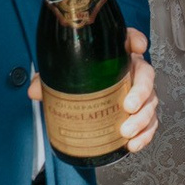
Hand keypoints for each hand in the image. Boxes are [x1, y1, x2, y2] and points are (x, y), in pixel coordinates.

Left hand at [27, 29, 159, 152]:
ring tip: (126, 131)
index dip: (136, 40)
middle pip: (146, 76)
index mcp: (118, 57)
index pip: (130, 40)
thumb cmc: (78, 83)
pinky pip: (150, 124)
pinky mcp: (141, 114)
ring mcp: (140, 94)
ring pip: (150, 103)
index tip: (137, 46)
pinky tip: (133, 144)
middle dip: (141, 91)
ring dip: (142, 119)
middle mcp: (133, 73)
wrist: (84, 103)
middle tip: (128, 106)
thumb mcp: (62, 78)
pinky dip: (145, 135)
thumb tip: (34, 91)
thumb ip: (48, 81)